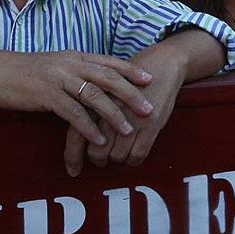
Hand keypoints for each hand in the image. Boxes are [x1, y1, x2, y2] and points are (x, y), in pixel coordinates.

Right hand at [0, 50, 156, 174]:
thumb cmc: (21, 72)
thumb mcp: (52, 68)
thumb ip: (72, 73)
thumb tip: (91, 87)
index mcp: (72, 57)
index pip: (107, 62)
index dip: (129, 70)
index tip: (149, 79)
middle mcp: (69, 64)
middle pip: (107, 77)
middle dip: (131, 93)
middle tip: (149, 109)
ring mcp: (57, 78)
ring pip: (93, 95)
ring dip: (113, 114)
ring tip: (128, 130)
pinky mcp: (44, 94)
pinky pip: (72, 112)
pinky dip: (87, 127)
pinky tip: (98, 139)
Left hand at [69, 49, 186, 174]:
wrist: (162, 63)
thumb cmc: (131, 76)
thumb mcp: (105, 88)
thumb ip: (90, 107)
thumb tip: (77, 129)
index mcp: (93, 100)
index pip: (76, 134)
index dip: (73, 156)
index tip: (72, 170)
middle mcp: (110, 110)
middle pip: (97, 150)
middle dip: (98, 160)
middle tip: (100, 160)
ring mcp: (131, 118)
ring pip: (117, 156)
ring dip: (116, 159)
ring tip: (118, 154)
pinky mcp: (150, 124)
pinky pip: (138, 154)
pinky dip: (133, 160)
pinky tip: (132, 155)